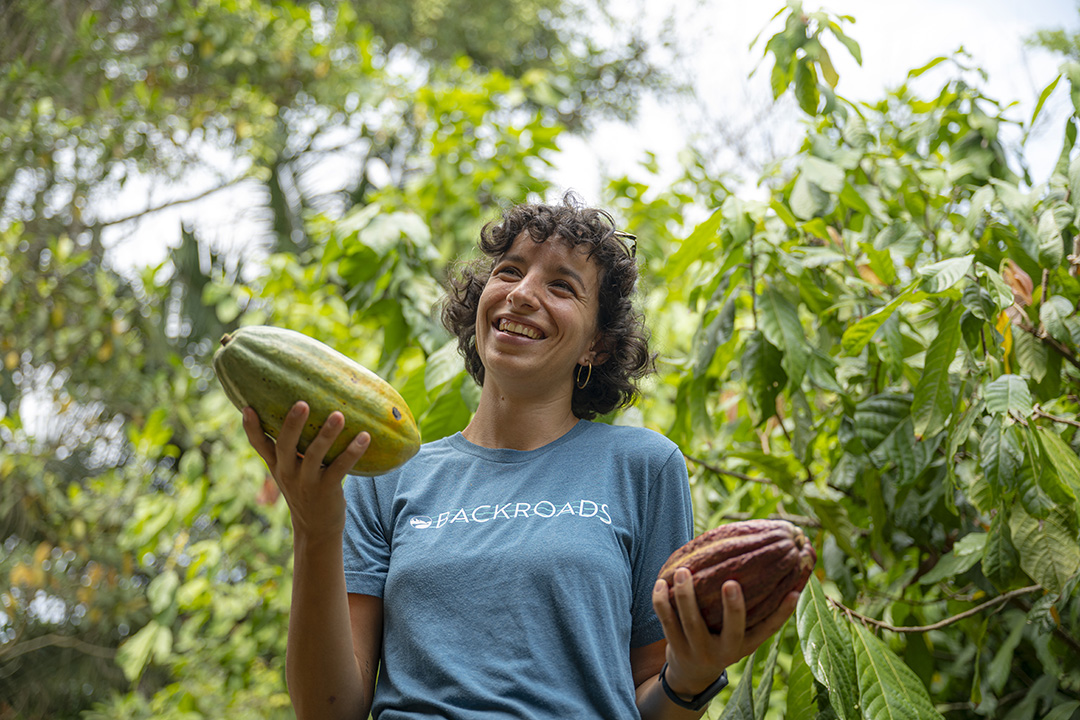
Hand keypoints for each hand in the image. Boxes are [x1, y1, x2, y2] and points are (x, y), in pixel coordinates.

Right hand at [243, 401, 370, 541]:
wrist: (316, 529)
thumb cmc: (306, 490)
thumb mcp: (292, 471)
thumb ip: (294, 448)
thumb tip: (307, 408)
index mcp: (277, 465)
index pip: (259, 445)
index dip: (251, 427)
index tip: (247, 407)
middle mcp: (288, 472)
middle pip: (285, 446)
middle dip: (292, 424)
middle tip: (302, 403)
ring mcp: (307, 482)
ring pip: (313, 456)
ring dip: (326, 435)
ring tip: (339, 415)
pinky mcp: (327, 490)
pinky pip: (340, 469)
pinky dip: (353, 452)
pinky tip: (365, 436)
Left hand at [652, 569, 798, 696]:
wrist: (691, 675)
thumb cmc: (721, 642)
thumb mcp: (740, 635)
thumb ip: (755, 610)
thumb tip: (782, 576)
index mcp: (745, 646)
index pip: (768, 629)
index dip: (783, 612)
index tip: (794, 590)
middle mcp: (725, 652)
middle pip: (732, 630)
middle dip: (733, 608)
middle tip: (731, 582)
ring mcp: (699, 651)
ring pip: (692, 624)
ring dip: (686, 596)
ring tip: (684, 571)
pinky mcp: (676, 647)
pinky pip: (667, 622)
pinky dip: (662, 602)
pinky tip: (661, 582)